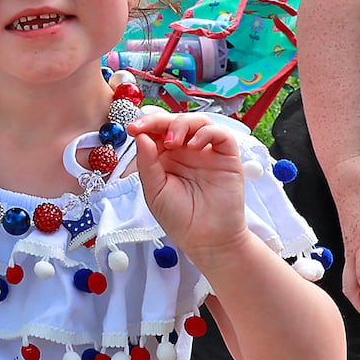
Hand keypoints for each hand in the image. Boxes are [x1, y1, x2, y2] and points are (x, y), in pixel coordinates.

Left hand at [128, 110, 246, 260]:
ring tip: (172, 141)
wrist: (207, 239)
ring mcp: (207, 153)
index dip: (144, 124)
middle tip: (147, 128)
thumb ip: (147, 163)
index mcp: (165, 157)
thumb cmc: (179, 217)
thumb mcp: (154, 190)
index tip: (132, 128)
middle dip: (158, 120)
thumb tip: (140, 136)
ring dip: (182, 124)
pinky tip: (194, 145)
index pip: (155, 131)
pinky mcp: (227, 157)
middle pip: (174, 121)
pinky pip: (220, 134)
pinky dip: (206, 133)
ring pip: (198, 121)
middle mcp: (186, 151)